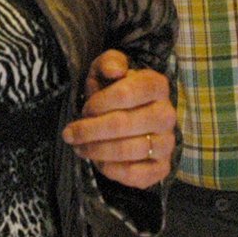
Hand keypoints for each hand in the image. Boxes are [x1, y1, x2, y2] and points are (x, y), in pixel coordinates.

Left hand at [61, 49, 174, 189]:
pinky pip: (137, 175)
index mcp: (156, 85)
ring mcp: (167, 142)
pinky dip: (112, 171)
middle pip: (122, 124)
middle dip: (89, 131)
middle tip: (70, 134)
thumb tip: (114, 71)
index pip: (125, 94)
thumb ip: (109, 62)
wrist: (128, 118)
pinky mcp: (162, 167)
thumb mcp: (106, 70)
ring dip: (95, 151)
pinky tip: (99, 163)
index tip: (84, 109)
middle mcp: (167, 114)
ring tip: (79, 148)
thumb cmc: (112, 91)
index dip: (98, 104)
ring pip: (127, 150)